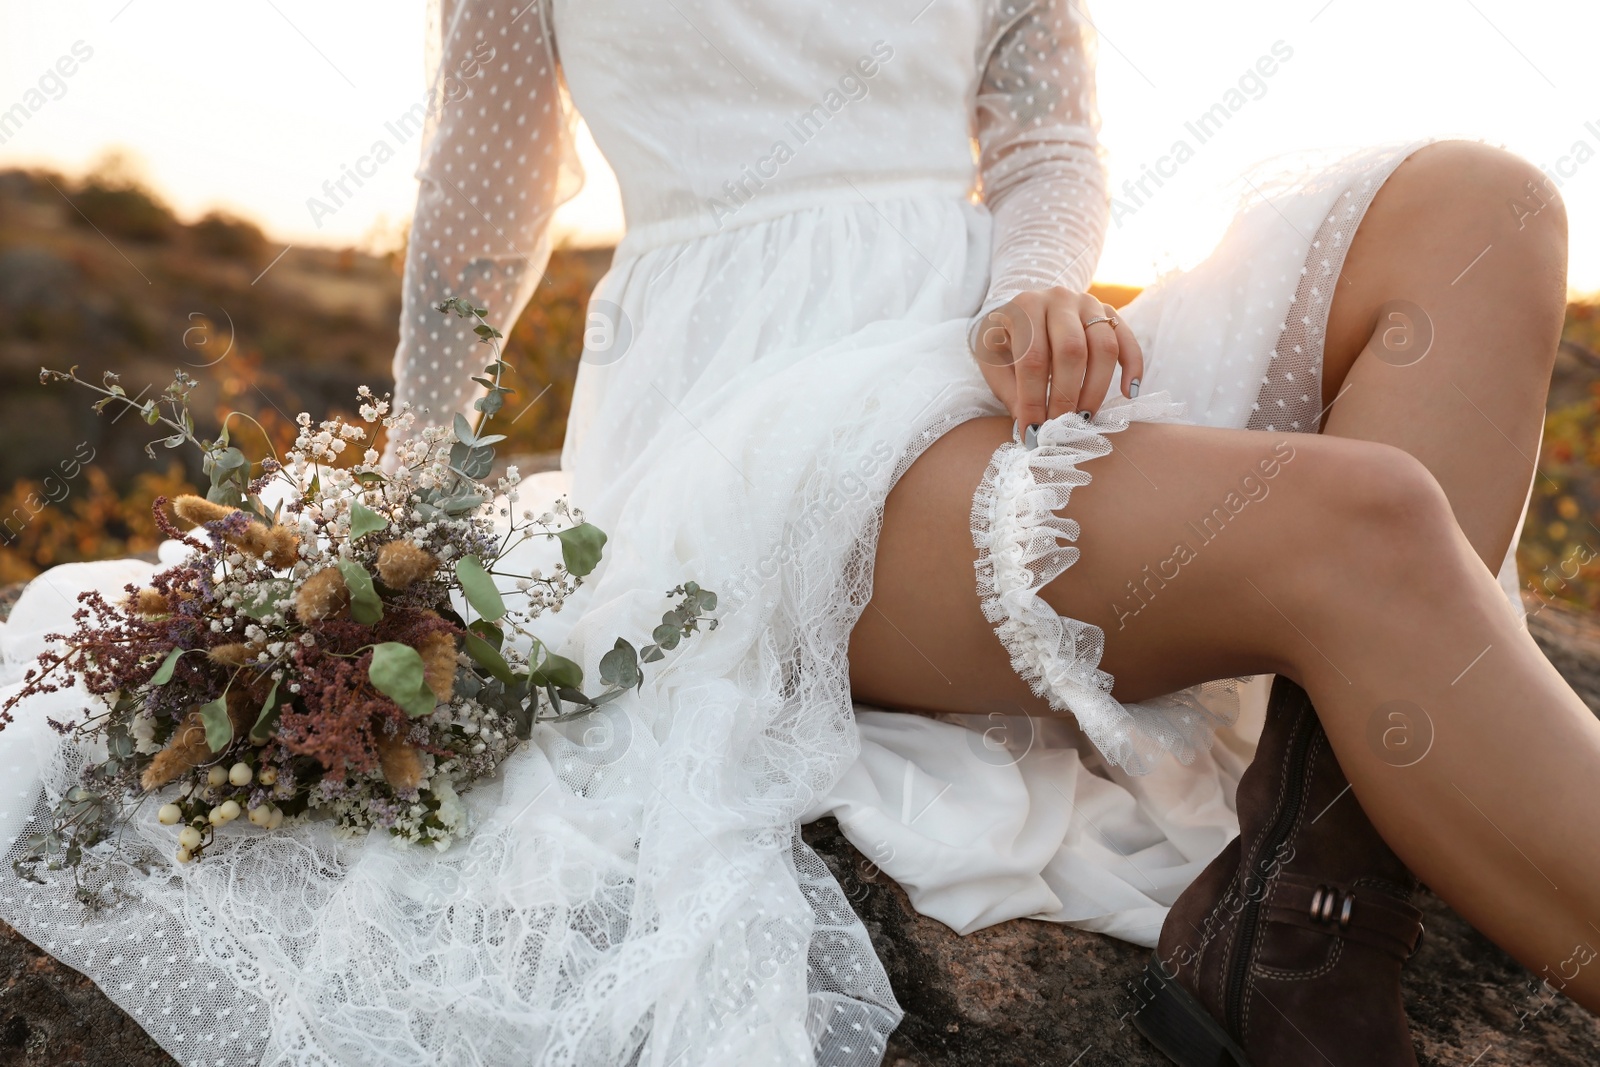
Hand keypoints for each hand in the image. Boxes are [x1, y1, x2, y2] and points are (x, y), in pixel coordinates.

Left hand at [969, 288, 1143, 429]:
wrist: (1024, 310)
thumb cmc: (1006, 341)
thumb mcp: (994, 362)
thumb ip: (1010, 392)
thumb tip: (1031, 427)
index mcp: (1025, 308)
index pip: (1033, 359)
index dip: (1034, 399)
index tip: (1033, 432)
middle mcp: (1059, 299)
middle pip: (1072, 351)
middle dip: (1067, 397)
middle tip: (1061, 428)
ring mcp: (1088, 303)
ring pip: (1104, 346)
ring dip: (1097, 389)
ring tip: (1084, 418)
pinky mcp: (1110, 312)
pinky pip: (1127, 339)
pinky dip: (1133, 366)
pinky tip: (1127, 393)